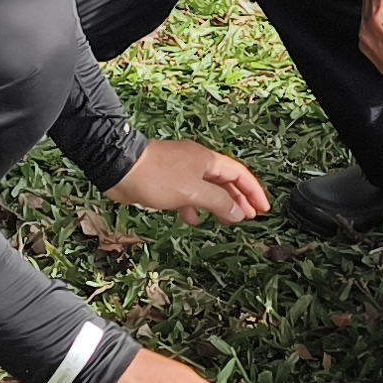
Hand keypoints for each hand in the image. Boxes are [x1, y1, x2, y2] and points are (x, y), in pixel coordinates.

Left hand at [108, 138, 267, 224]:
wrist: (120, 168)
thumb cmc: (157, 176)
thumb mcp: (193, 191)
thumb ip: (218, 202)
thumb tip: (239, 213)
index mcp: (207, 160)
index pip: (239, 174)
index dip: (253, 191)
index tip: (263, 209)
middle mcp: (196, 163)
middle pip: (224, 182)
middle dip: (238, 200)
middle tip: (248, 217)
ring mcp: (180, 172)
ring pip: (206, 189)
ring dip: (218, 205)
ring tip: (226, 222)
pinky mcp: (165, 182)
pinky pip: (187, 195)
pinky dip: (194, 207)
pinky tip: (194, 219)